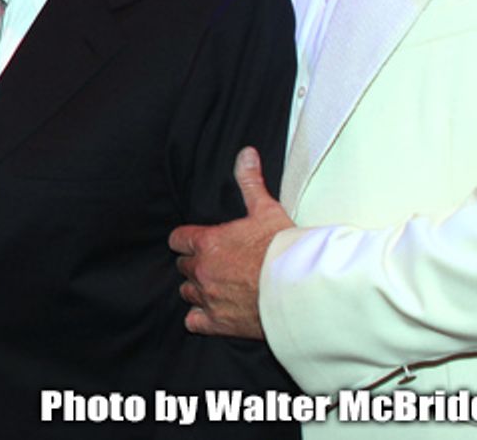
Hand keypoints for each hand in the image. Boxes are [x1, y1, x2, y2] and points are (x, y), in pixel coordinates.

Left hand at [169, 147, 293, 338]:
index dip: (186, 240)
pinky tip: (213, 312)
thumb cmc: (282, 248)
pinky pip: (194, 321)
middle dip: (194, 264)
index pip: (178, 239)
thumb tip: (246, 153)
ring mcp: (208, 298)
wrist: (299, 290)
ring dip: (197, 288)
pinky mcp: (218, 323)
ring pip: (187, 292)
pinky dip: (200, 317)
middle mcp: (201, 270)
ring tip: (215, 285)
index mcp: (207, 243)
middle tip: (213, 263)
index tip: (195, 242)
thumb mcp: (265, 209)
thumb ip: (250, 181)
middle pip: (183, 267)